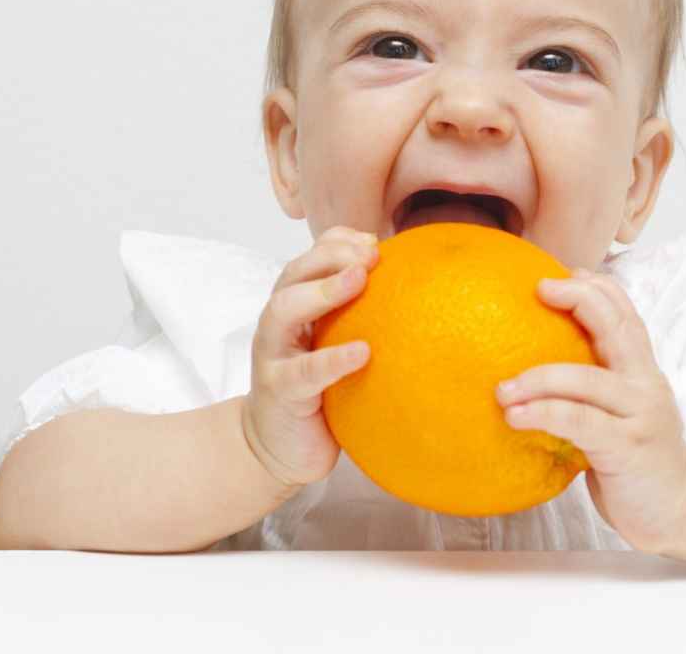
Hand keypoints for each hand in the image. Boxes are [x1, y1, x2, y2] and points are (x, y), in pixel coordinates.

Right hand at [242, 226, 378, 490]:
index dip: (338, 242)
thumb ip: (359, 315)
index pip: (310, 259)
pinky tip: (362, 352)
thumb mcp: (336, 343)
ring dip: (322, 290)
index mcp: (295, 305)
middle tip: (370, 254)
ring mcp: (273, 355)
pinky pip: (303, 372)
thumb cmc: (316, 388)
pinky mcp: (279, 391)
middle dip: (330, 256)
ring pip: (283, 310)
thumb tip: (412, 285)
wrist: (278, 446)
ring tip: (359, 279)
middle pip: (293, 274)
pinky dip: (332, 359)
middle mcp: (278, 322)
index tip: (375, 239)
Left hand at [496, 267, 685, 553]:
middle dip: (579, 299)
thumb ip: (593, 391)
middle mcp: (644, 384)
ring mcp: (638, 414)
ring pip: (588, 378)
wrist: (681, 509)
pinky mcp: (625, 447)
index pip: (626, 314)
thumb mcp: (620, 415)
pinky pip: (579, 421)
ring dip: (539, 376)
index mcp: (642, 372)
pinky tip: (514, 416)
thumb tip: (532, 372)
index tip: (561, 273)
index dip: (597, 287)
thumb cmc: (638, 461)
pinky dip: (544, 413)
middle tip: (538, 289)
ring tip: (502, 386)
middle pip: (617, 326)